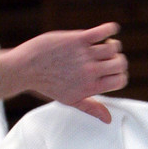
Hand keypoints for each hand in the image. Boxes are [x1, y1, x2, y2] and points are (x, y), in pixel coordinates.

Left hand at [12, 23, 127, 122]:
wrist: (27, 68)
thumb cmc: (48, 85)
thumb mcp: (71, 101)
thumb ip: (92, 107)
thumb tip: (108, 119)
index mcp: (90, 87)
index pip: (120, 80)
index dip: (121, 75)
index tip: (114, 72)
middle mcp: (90, 71)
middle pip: (119, 63)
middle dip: (119, 60)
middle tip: (111, 58)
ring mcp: (84, 54)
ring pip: (113, 48)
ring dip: (113, 45)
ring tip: (105, 45)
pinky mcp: (77, 39)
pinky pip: (101, 32)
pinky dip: (110, 29)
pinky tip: (110, 29)